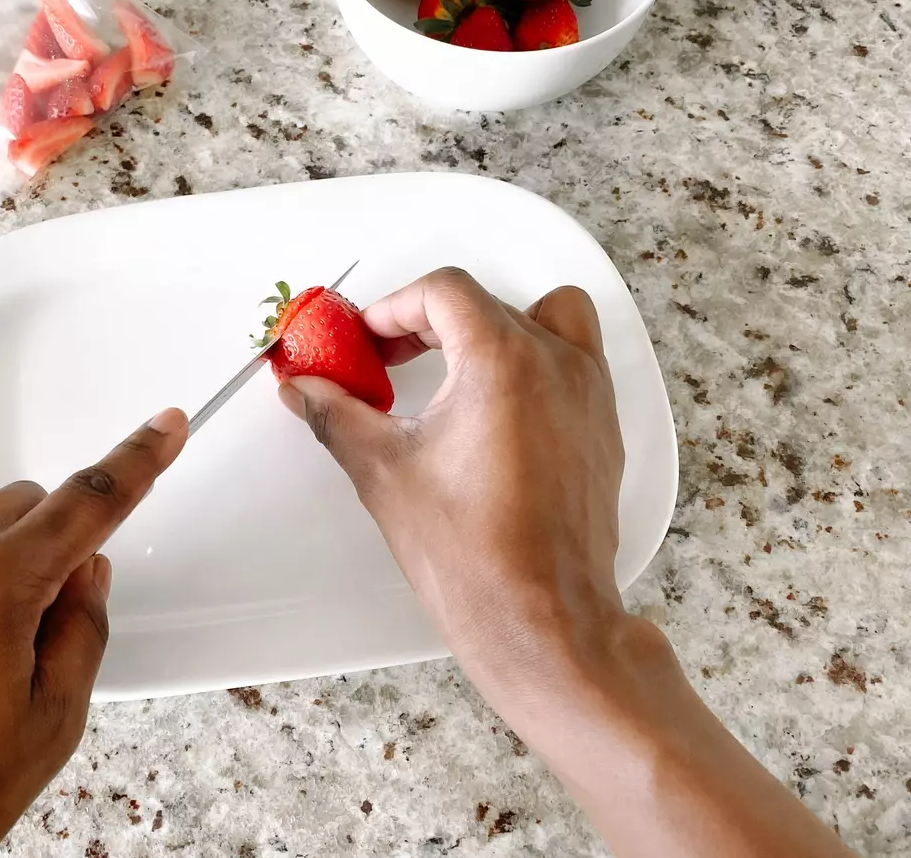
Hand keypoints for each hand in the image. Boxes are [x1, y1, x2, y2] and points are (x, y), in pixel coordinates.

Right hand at [278, 268, 626, 715]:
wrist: (541, 618)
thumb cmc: (476, 555)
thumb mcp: (384, 471)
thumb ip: (337, 415)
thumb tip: (307, 391)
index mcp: (502, 360)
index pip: (444, 291)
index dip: (395, 307)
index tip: (369, 338)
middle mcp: (556, 365)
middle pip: (488, 303)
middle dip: (430, 322)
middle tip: (392, 359)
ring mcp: (589, 397)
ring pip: (550, 318)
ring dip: (496, 330)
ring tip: (454, 370)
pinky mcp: (603, 430)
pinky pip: (575, 364)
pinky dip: (534, 366)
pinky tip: (495, 410)